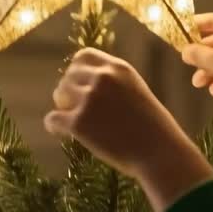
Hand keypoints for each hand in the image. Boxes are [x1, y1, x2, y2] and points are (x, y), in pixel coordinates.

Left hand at [45, 49, 212, 211]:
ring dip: (64, 108)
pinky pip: (52, 120)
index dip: (77, 72)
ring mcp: (89, 99)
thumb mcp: (136, 92)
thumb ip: (114, 84)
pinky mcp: (79, 123)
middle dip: (69, 92)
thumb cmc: (154, 129)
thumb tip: (85, 86)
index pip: (83, 56)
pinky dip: (55, 127)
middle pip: (68, 76)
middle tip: (78, 110)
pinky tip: (64, 134)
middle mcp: (102, 78)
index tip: (81, 86)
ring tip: (77, 123)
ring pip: (58, 96)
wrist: (160, 154)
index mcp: (118, 68)